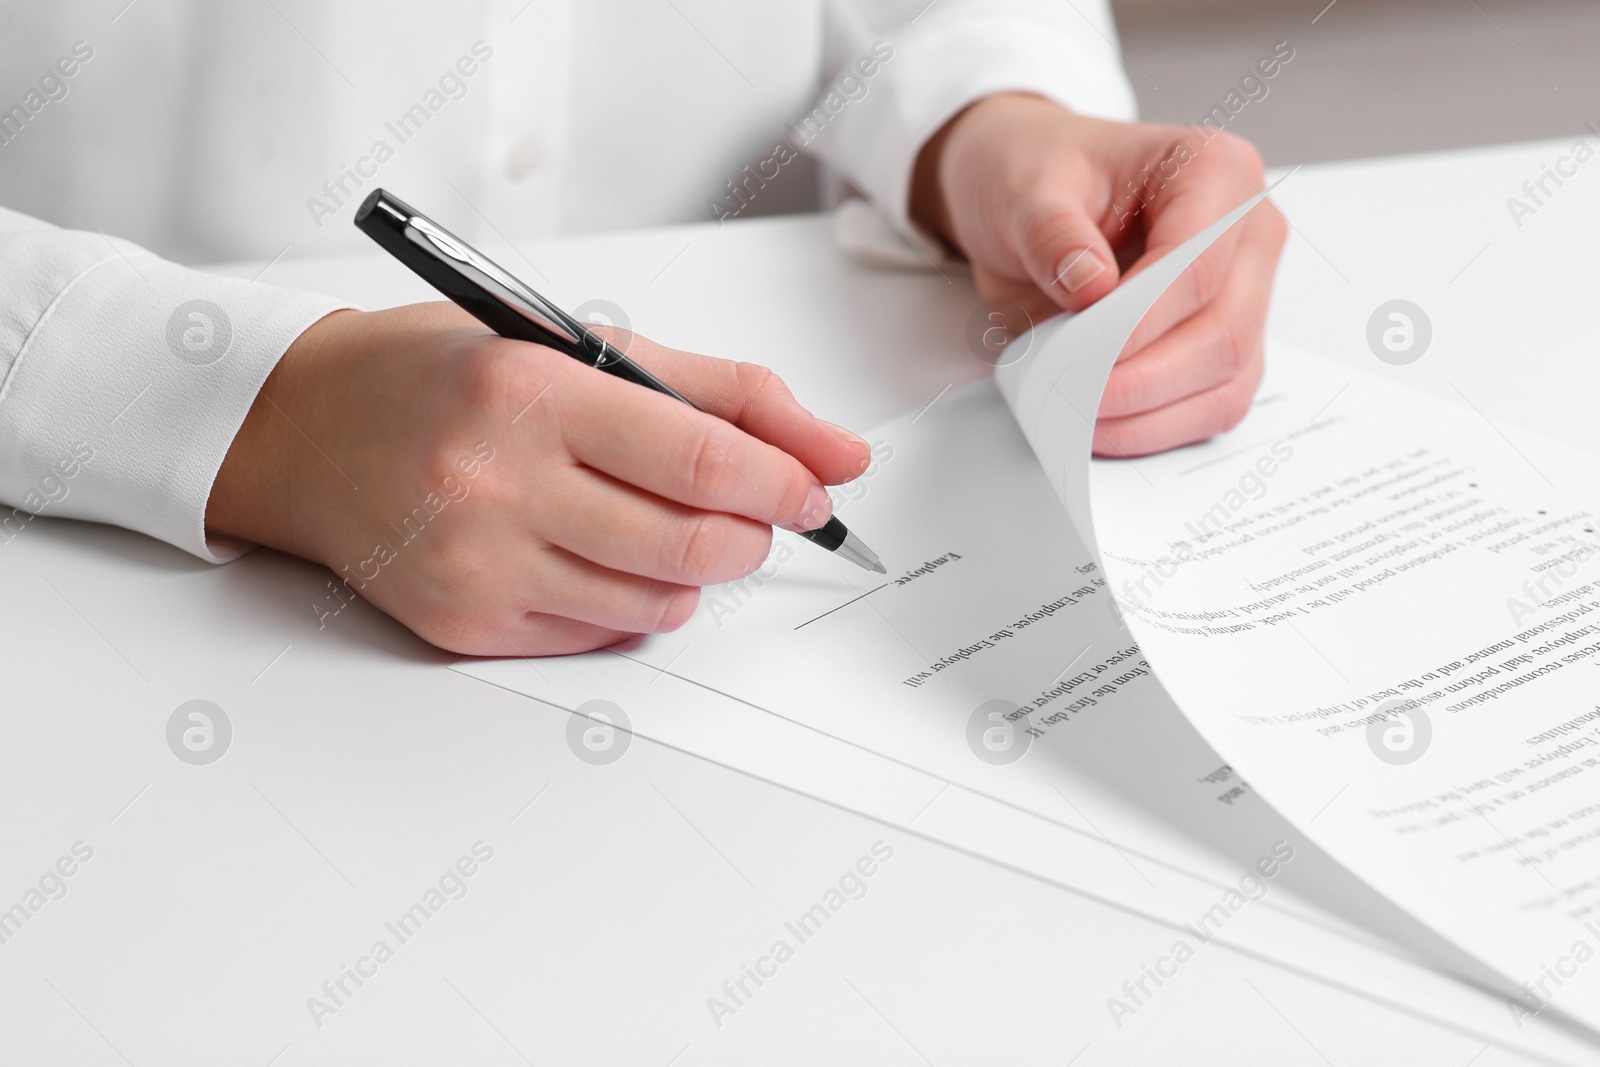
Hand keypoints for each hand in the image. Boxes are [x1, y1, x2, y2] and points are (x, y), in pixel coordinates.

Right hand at [207, 303, 870, 654]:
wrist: (301, 431)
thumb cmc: (441, 374)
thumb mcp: (577, 343)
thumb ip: (719, 393)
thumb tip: (838, 452)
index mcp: (530, 392)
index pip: (703, 463)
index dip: (784, 483)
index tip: (814, 488)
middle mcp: (496, 485)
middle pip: (694, 545)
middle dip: (754, 534)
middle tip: (757, 511)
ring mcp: (477, 567)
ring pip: (658, 603)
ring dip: (697, 570)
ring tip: (667, 521)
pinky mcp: (464, 625)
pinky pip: (601, 634)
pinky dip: (634, 600)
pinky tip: (601, 551)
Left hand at [912, 93, 1287, 456]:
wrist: (1030, 195)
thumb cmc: (1038, 174)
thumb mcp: (1024, 189)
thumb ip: (1052, 234)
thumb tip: (1090, 286)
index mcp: (1213, 169)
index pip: (1196, 263)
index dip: (1141, 322)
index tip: (1082, 354)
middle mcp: (1247, 230)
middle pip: (1224, 329)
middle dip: (1143, 379)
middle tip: (1072, 397)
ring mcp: (1245, 290)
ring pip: (1228, 377)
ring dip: (1151, 413)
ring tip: (1078, 416)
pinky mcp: (1225, 341)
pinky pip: (1214, 402)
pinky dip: (1159, 426)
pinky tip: (1105, 427)